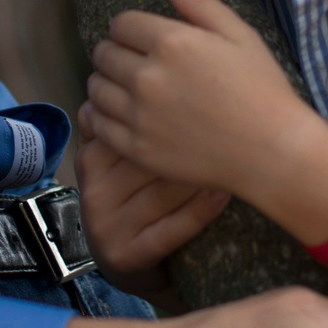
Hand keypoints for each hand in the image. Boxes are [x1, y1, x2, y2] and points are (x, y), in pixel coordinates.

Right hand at [76, 104, 228, 302]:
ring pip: (161, 190)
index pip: (128, 122)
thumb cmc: (136, 195)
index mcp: (91, 157)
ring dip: (201, 169)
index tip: (204, 91)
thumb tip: (135, 65)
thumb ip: (121, 117)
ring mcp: (108, 225)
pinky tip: (224, 192)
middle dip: (188, 136)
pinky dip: (200, 210)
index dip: (169, 108)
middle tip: (228, 119)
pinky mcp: (128, 254)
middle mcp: (93, 190)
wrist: (130, 261)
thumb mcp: (119, 160)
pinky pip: (170, 228)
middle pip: (146, 155)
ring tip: (235, 151)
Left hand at [86, 0, 327, 204]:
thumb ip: (200, 3)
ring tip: (122, 86)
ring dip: (104, 82)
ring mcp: (140, 116)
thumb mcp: (239, 35)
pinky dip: (100, 116)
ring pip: (96, 89)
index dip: (128, 27)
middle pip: (104, 55)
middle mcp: (148, 77)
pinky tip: (117, 114)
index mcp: (171, 42)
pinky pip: (99, 126)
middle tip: (128, 61)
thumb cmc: (261, 89)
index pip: (121, 24)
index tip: (137, 37)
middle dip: (113, 52)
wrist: (272, 151)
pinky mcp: (138, 148)